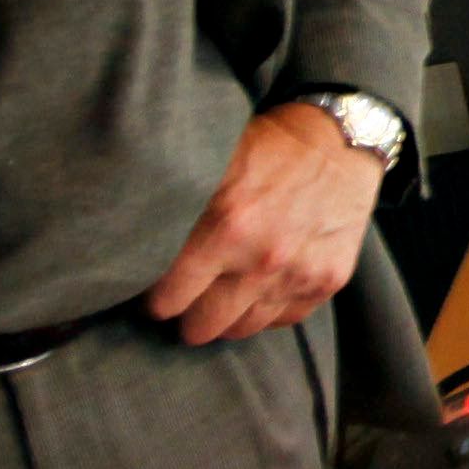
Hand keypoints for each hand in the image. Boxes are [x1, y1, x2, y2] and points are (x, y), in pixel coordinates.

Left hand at [148, 102, 388, 346]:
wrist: (342, 140)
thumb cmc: (270, 146)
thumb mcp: (214, 158)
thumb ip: (176, 198)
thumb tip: (127, 227)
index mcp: (226, 226)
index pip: (169, 298)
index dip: (157, 298)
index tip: (156, 292)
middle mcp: (263, 259)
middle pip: (203, 325)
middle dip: (187, 316)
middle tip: (183, 301)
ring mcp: (299, 275)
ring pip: (243, 329)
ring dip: (225, 318)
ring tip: (217, 300)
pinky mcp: (327, 281)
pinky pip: (282, 320)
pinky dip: (265, 311)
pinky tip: (255, 291)